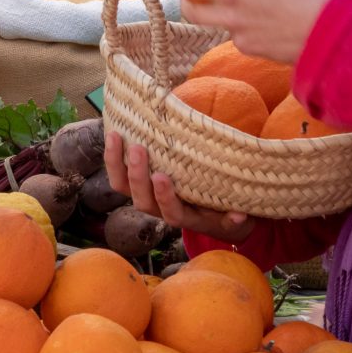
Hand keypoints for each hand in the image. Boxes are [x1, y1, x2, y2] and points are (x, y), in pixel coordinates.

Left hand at [104, 132, 255, 244]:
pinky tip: (112, 134)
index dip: (164, 197)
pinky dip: (113, 157)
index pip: (170, 212)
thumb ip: (233, 218)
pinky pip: (118, 175)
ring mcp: (145, 196)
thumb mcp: (231, 218)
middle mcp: (160, 209)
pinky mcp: (135, 184)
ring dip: (117, 164)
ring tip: (116, 137)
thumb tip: (239, 217)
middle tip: (139, 149)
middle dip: (138, 176)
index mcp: (184, 217)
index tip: (162, 177)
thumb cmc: (222, 211)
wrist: (209, 215)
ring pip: (123, 187)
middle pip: (142, 200)